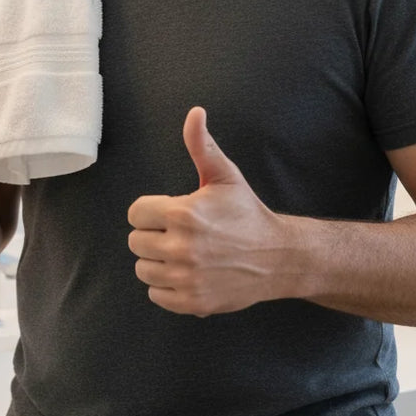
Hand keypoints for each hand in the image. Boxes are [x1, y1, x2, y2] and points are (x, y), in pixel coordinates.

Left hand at [127, 106, 291, 315]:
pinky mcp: (193, 302)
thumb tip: (194, 112)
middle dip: (152, 235)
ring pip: (143, 269)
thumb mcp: (225, 176)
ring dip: (157, 262)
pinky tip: (185, 274)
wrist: (279, 257)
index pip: (135, 213)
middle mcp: (181, 248)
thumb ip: (202, 145)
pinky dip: (166, 287)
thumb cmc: (247, 213)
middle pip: (135, 242)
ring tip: (181, 253)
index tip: (169, 213)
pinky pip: (156, 295)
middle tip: (178, 234)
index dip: (150, 212)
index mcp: (183, 214)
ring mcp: (187, 278)